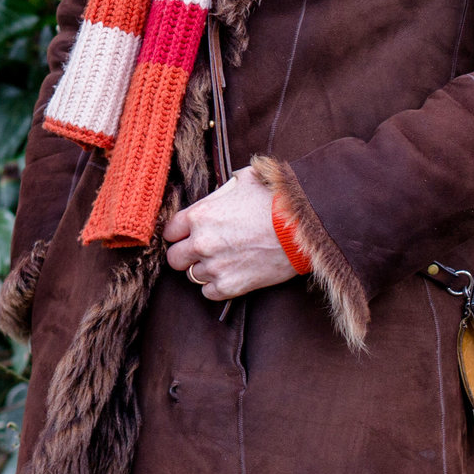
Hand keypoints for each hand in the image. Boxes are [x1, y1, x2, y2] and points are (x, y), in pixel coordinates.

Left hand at [161, 166, 296, 301]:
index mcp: (199, 215)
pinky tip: (230, 274)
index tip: (187, 235)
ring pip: (192, 276)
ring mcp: (215, 266)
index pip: (169, 231)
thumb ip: (222, 190)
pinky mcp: (231, 286)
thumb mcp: (244, 180)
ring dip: (204, 270)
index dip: (178, 233)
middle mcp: (201, 242)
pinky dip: (217, 286)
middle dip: (185, 254)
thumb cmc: (276, 199)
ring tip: (224, 261)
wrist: (304, 227)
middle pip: (174, 258)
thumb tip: (220, 191)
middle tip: (202, 251)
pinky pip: (209, 293)